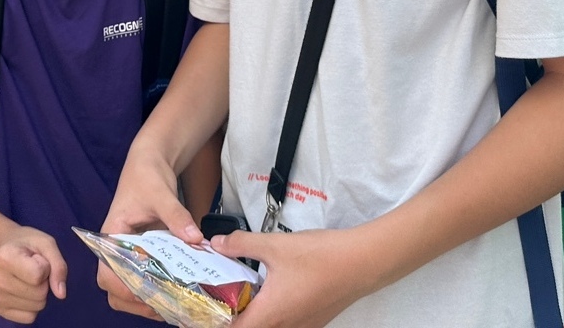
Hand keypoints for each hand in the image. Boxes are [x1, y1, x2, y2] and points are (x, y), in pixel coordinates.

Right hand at [0, 226, 66, 322]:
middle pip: (40, 293)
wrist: (4, 248)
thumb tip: (61, 294)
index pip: (38, 274)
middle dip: (44, 281)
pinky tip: (23, 290)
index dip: (45, 265)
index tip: (36, 257)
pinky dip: (33, 305)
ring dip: (39, 292)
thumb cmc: (27, 244)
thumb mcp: (47, 244)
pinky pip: (30, 317)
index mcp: (6, 258)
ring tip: (28, 277)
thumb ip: (58, 265)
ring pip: (37, 307)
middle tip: (33, 268)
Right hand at [97, 148, 201, 318]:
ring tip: (172, 304)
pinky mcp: (145, 252)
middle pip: (115, 289)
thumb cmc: (147, 174)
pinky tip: (176, 291)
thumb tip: (195, 238)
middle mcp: (117, 248)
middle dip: (136, 302)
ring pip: (130, 287)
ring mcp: (131, 252)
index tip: (145, 293)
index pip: (106, 272)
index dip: (122, 288)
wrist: (151, 161)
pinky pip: (146, 276)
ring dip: (147, 300)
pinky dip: (158, 287)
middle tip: (164, 306)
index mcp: (111, 235)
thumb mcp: (161, 193)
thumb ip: (176, 215)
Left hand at [210, 229, 365, 327]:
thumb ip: (241, 244)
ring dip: (253, 315)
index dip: (215, 322)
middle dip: (232, 317)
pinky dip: (271, 313)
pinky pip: (285, 324)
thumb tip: (215, 243)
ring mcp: (301, 327)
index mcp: (270, 315)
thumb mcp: (274, 244)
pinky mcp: (313, 321)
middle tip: (219, 295)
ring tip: (240, 292)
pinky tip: (268, 290)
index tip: (202, 307)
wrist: (361, 263)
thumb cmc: (318, 256)